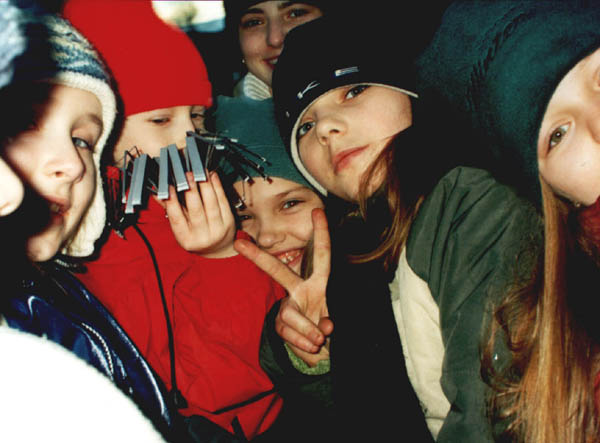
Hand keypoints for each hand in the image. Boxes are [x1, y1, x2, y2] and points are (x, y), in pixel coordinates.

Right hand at [164, 171, 235, 257]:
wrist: (218, 248)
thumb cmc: (196, 236)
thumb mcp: (181, 228)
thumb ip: (170, 209)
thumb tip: (157, 192)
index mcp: (186, 239)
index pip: (177, 218)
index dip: (172, 202)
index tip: (169, 187)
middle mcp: (203, 236)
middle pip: (196, 210)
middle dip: (190, 190)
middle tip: (186, 174)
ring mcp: (218, 229)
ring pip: (211, 204)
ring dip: (205, 185)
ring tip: (199, 172)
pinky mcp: (229, 221)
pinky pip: (223, 201)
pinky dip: (217, 186)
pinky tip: (212, 176)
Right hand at [234, 208, 332, 365]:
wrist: (317, 351)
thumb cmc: (324, 326)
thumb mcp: (330, 322)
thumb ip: (325, 324)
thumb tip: (324, 327)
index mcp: (318, 282)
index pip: (322, 255)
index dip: (321, 233)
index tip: (318, 210)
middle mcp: (300, 289)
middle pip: (278, 271)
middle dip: (259, 257)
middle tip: (239, 244)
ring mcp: (288, 305)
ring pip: (290, 315)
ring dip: (308, 331)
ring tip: (318, 340)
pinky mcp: (280, 323)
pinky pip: (288, 333)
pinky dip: (303, 343)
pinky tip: (310, 346)